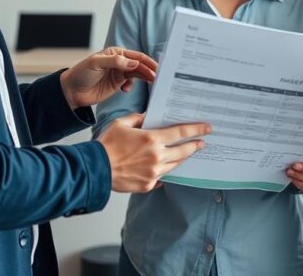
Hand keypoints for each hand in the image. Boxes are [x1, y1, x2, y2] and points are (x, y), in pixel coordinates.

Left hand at [60, 47, 156, 108]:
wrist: (72, 91)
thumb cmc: (81, 73)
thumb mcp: (96, 63)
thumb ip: (115, 62)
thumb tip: (133, 63)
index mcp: (115, 53)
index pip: (135, 56)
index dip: (147, 61)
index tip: (156, 68)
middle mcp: (119, 62)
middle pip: (139, 65)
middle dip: (149, 70)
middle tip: (158, 77)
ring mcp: (119, 73)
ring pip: (137, 74)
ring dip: (144, 78)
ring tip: (151, 83)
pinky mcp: (117, 84)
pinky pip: (131, 83)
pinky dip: (132, 86)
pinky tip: (126, 90)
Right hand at [96, 113, 211, 192]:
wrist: (96, 169)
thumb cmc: (106, 146)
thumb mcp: (122, 124)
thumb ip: (138, 118)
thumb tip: (149, 116)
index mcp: (151, 139)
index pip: (180, 133)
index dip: (196, 130)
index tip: (207, 128)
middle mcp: (156, 157)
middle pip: (183, 151)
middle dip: (194, 146)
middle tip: (202, 143)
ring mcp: (153, 173)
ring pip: (175, 165)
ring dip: (182, 158)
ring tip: (187, 153)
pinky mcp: (148, 185)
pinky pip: (163, 177)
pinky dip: (166, 170)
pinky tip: (167, 166)